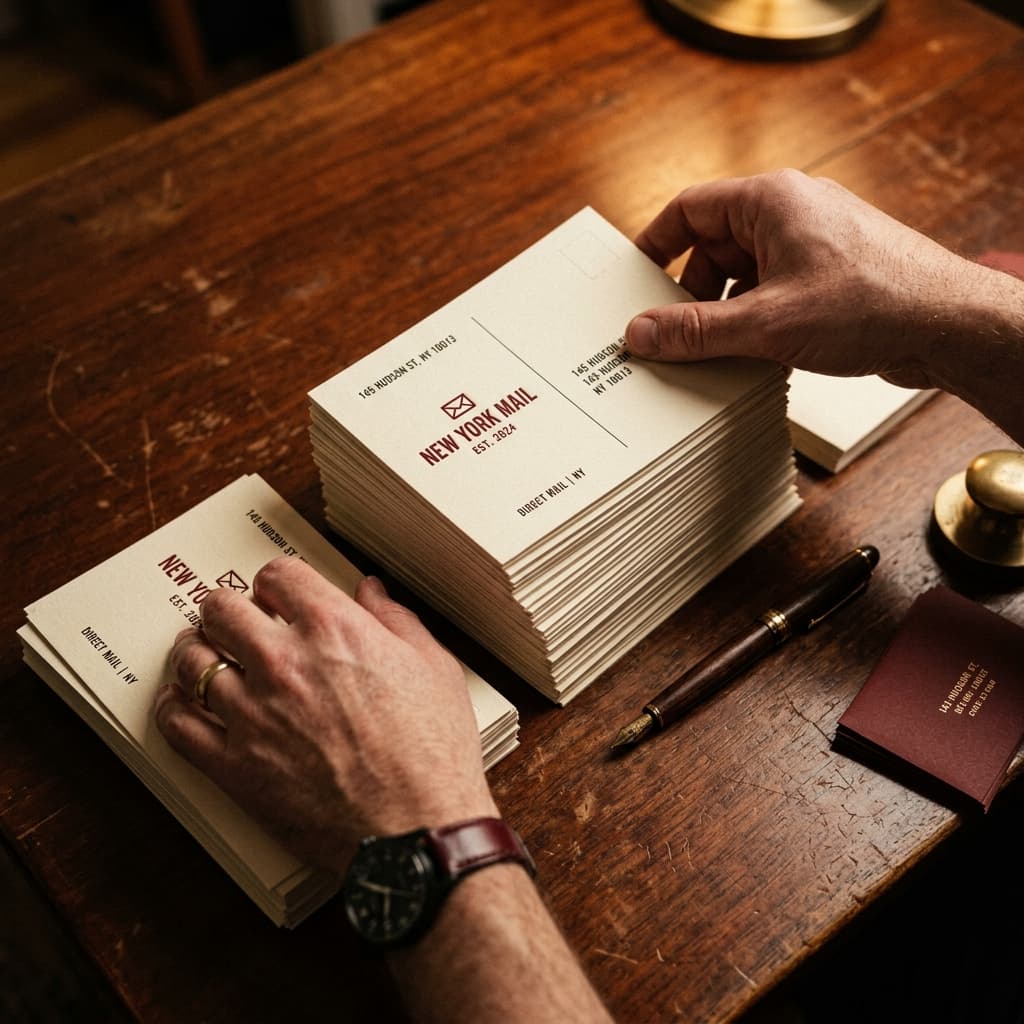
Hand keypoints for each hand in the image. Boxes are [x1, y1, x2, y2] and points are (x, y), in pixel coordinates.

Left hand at [154, 557, 496, 872]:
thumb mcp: (434, 667)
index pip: (279, 576)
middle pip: (222, 609)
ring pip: (191, 662)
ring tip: (202, 655)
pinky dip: (172, 708)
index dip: (274, 581)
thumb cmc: (434, 753)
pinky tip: (180, 703)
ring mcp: (252, 714)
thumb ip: (396, 619)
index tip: (275, 594)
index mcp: (335, 630)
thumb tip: (371, 590)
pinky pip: (177, 725)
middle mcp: (285, 662)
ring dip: (195, 652)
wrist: (417, 830)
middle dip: (226, 609)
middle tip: (232, 620)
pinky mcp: (234, 766)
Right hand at [625, 168, 992, 389]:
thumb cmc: (871, 302)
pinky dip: (753, 321)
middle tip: (672, 335)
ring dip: (723, 313)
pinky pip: (771, 293)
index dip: (654, 245)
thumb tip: (640, 334)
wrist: (949, 325)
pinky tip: (750, 356)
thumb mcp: (766, 323)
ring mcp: (812, 245)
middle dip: (690, 294)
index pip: (689, 209)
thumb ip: (695, 331)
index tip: (632, 281)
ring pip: (743, 275)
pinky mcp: (829, 277)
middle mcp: (790, 214)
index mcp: (770, 200)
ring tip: (713, 353)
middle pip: (713, 247)